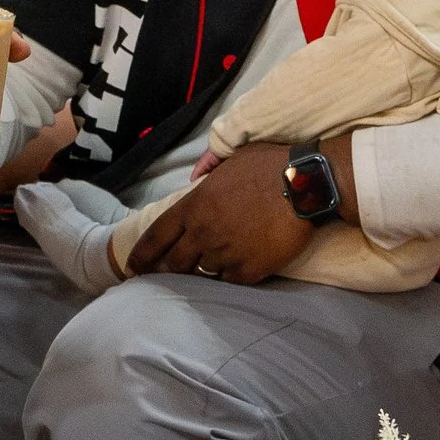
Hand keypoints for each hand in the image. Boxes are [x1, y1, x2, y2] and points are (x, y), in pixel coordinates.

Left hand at [129, 142, 308, 282]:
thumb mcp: (232, 157)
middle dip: (169, 269)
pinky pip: (229, 282)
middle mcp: (203, 233)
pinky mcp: (249, 270)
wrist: (305, 184)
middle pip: (174, 263)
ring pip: (204, 272)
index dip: (142, 255)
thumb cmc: (270, 165)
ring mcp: (225, 254)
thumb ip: (207, 167)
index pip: (156, 236)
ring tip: (215, 262)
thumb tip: (194, 175)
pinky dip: (229, 276)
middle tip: (168, 273)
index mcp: (194, 206)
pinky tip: (237, 266)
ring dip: (206, 268)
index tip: (133, 267)